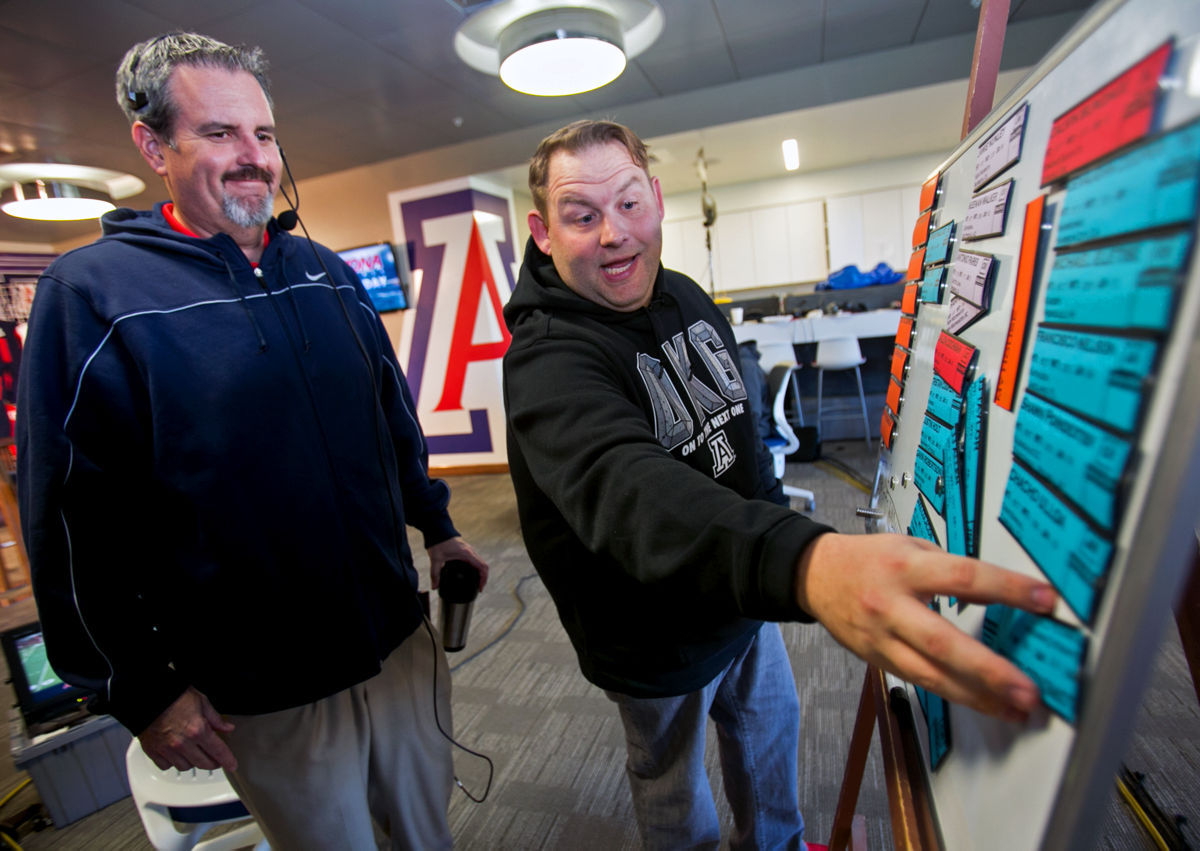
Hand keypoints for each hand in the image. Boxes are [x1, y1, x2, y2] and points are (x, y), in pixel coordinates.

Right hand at [138, 687, 237, 771]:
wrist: (149, 696)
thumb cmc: (174, 696)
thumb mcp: (202, 702)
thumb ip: (215, 718)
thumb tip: (227, 728)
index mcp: (197, 729)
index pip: (218, 751)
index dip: (228, 760)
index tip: (232, 765)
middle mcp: (182, 743)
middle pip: (203, 763)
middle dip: (213, 763)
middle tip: (216, 760)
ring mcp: (167, 749)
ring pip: (185, 767)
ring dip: (193, 762)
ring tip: (195, 753)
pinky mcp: (153, 752)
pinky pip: (166, 766)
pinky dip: (173, 762)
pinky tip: (176, 754)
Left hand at [427, 537, 488, 591]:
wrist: (437, 529)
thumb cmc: (438, 541)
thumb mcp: (436, 559)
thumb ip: (435, 574)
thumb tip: (435, 587)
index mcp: (467, 554)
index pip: (482, 567)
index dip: (484, 579)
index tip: (480, 588)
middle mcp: (470, 551)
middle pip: (484, 565)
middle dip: (483, 578)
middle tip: (479, 588)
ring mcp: (469, 550)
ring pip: (480, 562)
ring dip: (481, 572)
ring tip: (476, 582)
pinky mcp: (465, 550)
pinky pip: (475, 560)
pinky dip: (477, 567)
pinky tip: (471, 573)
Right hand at [794, 532, 1056, 721]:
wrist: (815, 575)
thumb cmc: (869, 558)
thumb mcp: (912, 546)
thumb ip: (952, 570)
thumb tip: (999, 594)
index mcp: (905, 566)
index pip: (963, 577)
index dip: (1007, 589)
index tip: (1045, 600)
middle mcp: (891, 605)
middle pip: (943, 642)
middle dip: (989, 669)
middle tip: (1028, 689)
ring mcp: (881, 638)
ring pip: (930, 675)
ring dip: (977, 696)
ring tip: (1014, 709)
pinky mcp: (877, 660)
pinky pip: (919, 682)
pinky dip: (955, 694)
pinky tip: (982, 703)